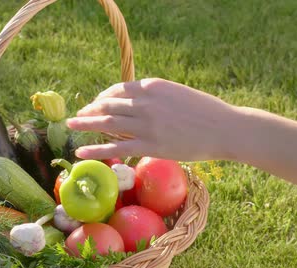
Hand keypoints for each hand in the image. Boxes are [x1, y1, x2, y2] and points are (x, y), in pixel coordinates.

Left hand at [67, 78, 239, 160]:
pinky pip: (115, 146)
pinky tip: (81, 153)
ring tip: (71, 127)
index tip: (94, 104)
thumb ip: (155, 97)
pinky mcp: (150, 145)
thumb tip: (138, 103)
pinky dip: (95, 149)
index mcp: (152, 86)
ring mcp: (146, 124)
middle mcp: (145, 102)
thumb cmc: (206, 112)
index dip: (102, 97)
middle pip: (108, 104)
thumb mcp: (177, 94)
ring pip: (107, 122)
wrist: (225, 128)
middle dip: (89, 110)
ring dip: (85, 124)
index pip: (117, 89)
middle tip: (77, 117)